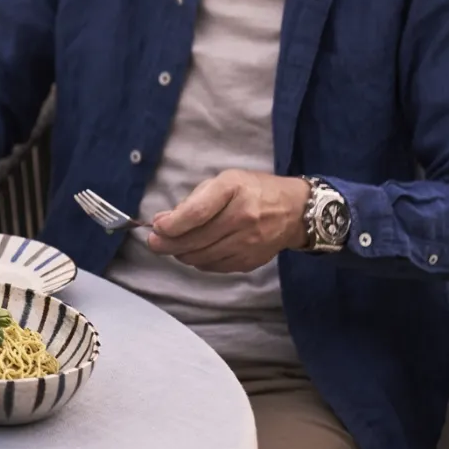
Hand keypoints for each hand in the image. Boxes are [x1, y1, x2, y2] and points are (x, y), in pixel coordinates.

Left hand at [146, 170, 311, 273]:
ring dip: (181, 254)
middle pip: (195, 239)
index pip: (197, 213)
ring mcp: (248, 242)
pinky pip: (214, 266)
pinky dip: (199, 261)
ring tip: (174, 246)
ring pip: (201, 257)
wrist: (295, 211)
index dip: (172, 224)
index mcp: (233, 190)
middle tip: (154, 243)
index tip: (157, 227)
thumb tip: (162, 221)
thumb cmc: (253, 190)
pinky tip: (196, 251)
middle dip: (167, 244)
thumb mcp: (224, 182)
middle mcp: (243, 217)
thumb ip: (193, 201)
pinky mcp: (250, 261)